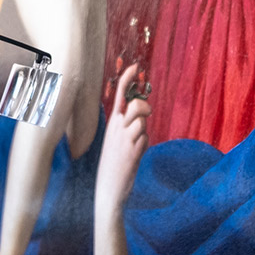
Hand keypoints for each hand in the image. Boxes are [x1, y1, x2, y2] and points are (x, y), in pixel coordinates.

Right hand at [95, 63, 150, 218]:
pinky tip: (134, 155)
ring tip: (136, 143)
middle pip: (134, 104)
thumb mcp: (117, 141)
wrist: (107, 188)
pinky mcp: (131, 149)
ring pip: (142, 121)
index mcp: (111, 123)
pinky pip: (144, 138)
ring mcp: (123, 138)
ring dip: (144, 130)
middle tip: (147, 114)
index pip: (119, 95)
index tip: (135, 66)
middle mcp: (116, 127)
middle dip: (144, 106)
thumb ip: (129, 126)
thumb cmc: (114, 163)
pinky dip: (144, 144)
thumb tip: (142, 116)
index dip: (127, 79)